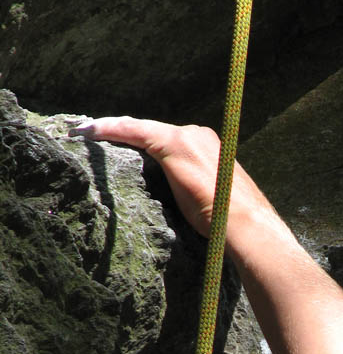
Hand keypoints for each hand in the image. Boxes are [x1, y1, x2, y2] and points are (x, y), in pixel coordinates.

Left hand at [69, 116, 272, 238]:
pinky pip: (132, 131)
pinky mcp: (172, 144)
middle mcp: (197, 135)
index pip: (165, 139)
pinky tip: (88, 131)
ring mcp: (185, 137)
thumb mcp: (209, 201)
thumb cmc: (230, 223)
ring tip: (86, 133)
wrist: (245, 224)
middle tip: (93, 136)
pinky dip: (109, 129)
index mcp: (208, 147)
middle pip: (150, 131)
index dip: (140, 140)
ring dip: (111, 130)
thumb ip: (193, 192)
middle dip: (121, 134)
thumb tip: (183, 206)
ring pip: (139, 129)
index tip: (121, 145)